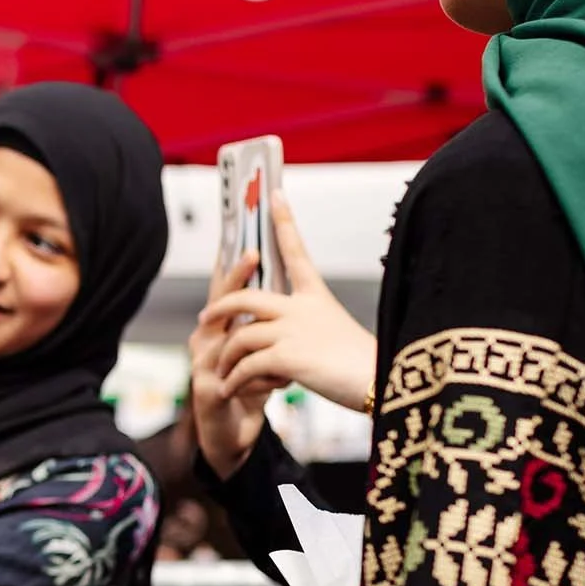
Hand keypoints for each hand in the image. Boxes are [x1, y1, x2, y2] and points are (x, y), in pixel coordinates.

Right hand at [189, 251, 276, 480]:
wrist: (233, 436)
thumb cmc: (248, 389)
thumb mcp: (260, 353)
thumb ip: (265, 326)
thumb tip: (287, 289)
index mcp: (219, 330)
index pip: (227, 290)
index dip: (233, 264)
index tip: (245, 234)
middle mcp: (205, 342)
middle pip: (220, 303)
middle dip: (235, 277)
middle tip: (251, 253)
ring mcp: (203, 366)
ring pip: (231, 340)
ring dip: (258, 338)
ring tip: (280, 335)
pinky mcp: (210, 392)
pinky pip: (240, 377)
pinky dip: (264, 379)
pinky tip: (283, 380)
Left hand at [193, 196, 378, 452]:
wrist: (379, 384)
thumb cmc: (362, 365)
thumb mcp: (334, 332)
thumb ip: (305, 327)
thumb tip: (280, 337)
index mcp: (316, 297)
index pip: (296, 252)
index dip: (285, 222)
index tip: (275, 195)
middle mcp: (301, 307)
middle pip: (244, 297)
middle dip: (220, 307)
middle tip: (205, 319)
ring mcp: (293, 330)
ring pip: (239, 337)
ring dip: (225, 358)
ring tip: (221, 374)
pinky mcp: (287, 356)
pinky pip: (246, 366)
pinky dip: (233, 380)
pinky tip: (229, 390)